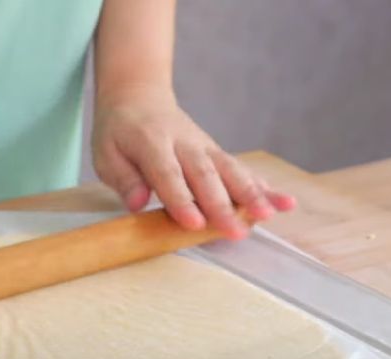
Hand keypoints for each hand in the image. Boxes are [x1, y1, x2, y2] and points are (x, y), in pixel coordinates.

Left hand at [92, 86, 295, 238]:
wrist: (139, 95)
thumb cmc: (119, 132)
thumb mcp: (105, 153)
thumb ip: (123, 178)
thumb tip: (138, 204)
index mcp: (151, 143)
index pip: (168, 175)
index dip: (181, 200)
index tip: (193, 224)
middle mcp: (184, 144)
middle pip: (205, 176)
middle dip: (222, 205)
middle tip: (236, 231)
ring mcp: (205, 147)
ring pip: (231, 170)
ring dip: (251, 194)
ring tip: (268, 216)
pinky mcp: (217, 153)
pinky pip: (242, 170)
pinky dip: (264, 186)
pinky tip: (285, 203)